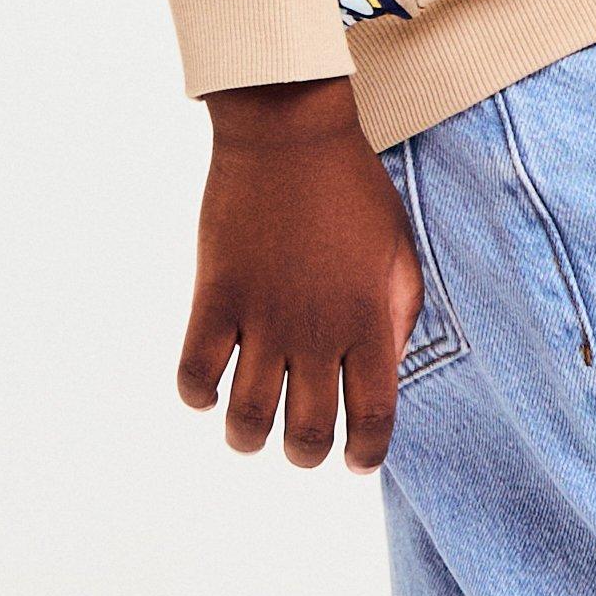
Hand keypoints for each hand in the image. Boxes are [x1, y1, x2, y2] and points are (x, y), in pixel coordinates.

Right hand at [179, 79, 421, 469]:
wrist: (291, 134)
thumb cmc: (353, 190)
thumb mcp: (398, 250)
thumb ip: (399, 315)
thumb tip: (387, 371)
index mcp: (369, 321)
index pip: (373, 417)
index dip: (365, 453)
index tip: (355, 461)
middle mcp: (317, 329)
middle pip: (307, 431)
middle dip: (304, 454)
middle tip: (301, 448)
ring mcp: (263, 314)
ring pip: (248, 415)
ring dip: (247, 437)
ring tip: (250, 433)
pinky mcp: (215, 294)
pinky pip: (196, 371)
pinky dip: (198, 395)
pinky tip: (208, 390)